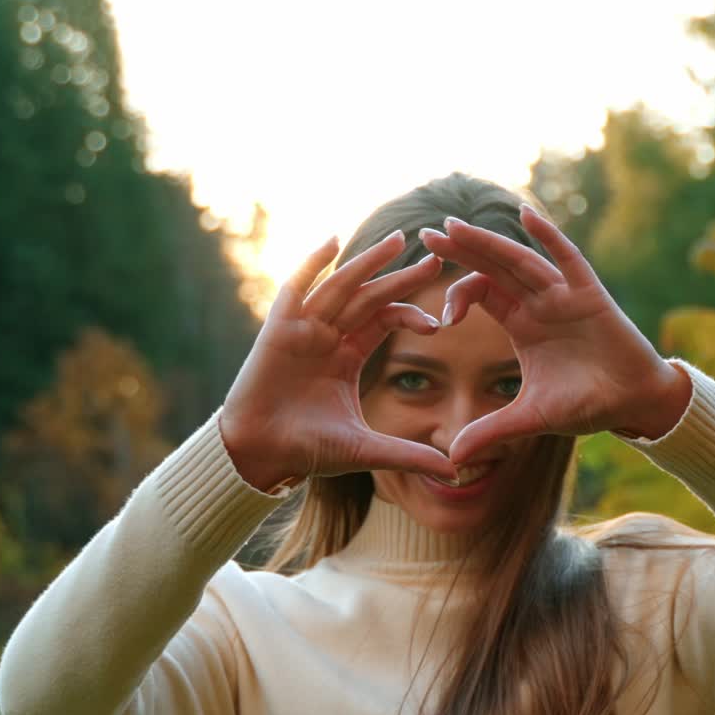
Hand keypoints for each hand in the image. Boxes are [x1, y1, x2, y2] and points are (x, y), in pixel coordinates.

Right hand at [220, 231, 459, 484]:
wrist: (260, 455)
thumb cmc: (307, 451)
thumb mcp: (366, 450)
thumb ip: (409, 454)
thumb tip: (455, 473)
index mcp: (348, 356)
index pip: (385, 320)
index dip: (411, 314)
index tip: (440, 320)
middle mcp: (327, 336)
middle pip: (369, 296)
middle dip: (400, 278)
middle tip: (434, 257)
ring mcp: (303, 329)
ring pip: (340, 286)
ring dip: (367, 263)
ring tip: (398, 241)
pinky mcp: (279, 328)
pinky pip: (297, 288)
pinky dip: (311, 264)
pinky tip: (332, 241)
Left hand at [419, 205, 673, 466]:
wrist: (634, 404)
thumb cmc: (587, 405)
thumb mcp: (530, 419)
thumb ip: (490, 432)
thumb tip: (450, 459)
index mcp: (522, 323)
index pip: (482, 293)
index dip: (457, 295)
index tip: (439, 318)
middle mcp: (539, 302)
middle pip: (493, 267)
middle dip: (461, 250)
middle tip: (427, 235)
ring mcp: (564, 294)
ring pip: (520, 259)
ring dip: (488, 242)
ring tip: (454, 225)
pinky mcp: (590, 294)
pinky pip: (568, 258)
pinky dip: (548, 237)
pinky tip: (525, 214)